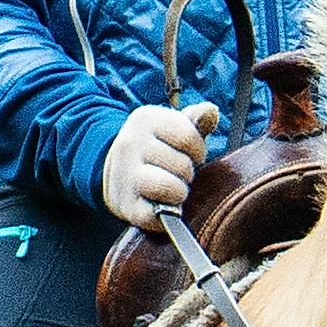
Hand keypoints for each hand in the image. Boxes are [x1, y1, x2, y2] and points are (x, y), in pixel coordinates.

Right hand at [96, 98, 219, 227]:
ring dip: (179, 193)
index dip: (197, 150)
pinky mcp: (126, 205)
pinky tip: (163, 205)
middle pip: (183, 165)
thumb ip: (194, 120)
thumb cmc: (154, 148)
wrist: (115, 170)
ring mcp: (125, 175)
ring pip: (171, 188)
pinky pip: (157, 215)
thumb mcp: (170, 127)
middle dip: (186, 173)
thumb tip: (211, 111)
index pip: (189, 138)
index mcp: (145, 119)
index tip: (188, 153)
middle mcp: (131, 144)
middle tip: (176, 173)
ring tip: (171, 189)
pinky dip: (167, 213)